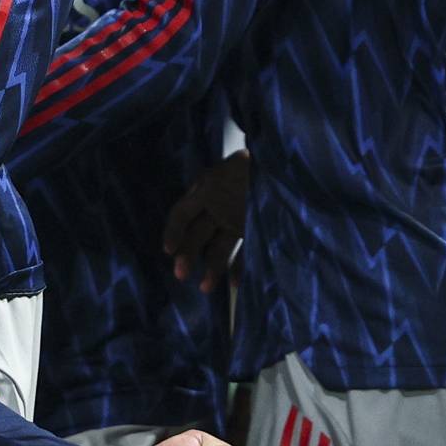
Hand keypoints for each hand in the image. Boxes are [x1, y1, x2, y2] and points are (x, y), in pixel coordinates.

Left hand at [163, 151, 248, 293]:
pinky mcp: (257, 225)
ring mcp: (240, 217)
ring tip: (204, 287)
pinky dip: (241, 268)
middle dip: (188, 254)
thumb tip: (184, 220)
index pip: (182, 212)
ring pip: (222, 247)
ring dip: (213, 269)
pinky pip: (247, 249)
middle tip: (180, 275)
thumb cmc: (242, 167)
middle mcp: (220, 205)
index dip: (173, 232)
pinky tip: (235, 284)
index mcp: (206, 188)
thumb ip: (201, 194)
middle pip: (198, 233)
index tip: (167, 250)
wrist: (278, 158)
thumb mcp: (217, 173)